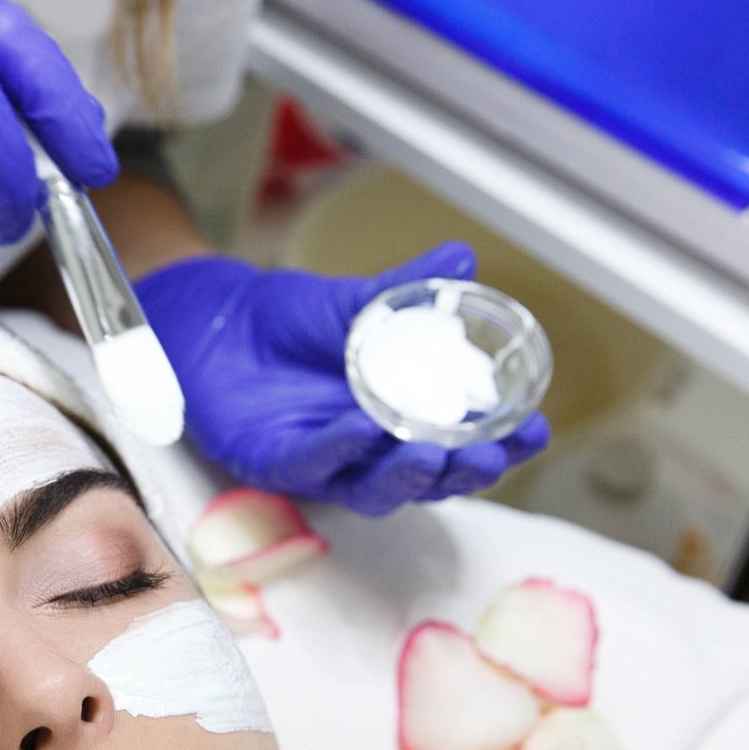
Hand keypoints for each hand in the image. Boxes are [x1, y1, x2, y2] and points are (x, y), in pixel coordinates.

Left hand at [135, 244, 549, 514]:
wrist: (215, 320)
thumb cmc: (289, 319)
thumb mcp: (356, 300)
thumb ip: (408, 289)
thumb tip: (463, 259)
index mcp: (401, 419)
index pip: (460, 445)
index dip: (500, 445)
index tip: (533, 429)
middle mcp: (367, 452)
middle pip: (427, 481)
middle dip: (465, 472)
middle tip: (492, 453)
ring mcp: (321, 462)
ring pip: (374, 490)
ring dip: (407, 476)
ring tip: (434, 452)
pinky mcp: (270, 462)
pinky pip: (310, 466)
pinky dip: (339, 450)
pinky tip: (364, 429)